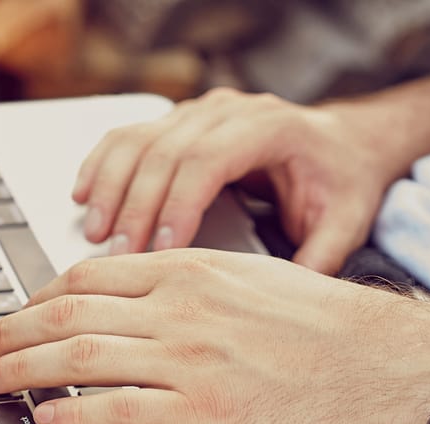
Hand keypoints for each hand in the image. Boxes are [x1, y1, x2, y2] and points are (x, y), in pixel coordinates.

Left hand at [0, 249, 429, 423]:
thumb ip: (187, 283)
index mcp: (189, 269)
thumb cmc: (322, 322)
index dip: (36, 297)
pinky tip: (47, 419)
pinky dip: (72, 415)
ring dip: (21, 371)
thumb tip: (136, 295)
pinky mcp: (204, 413)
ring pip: (77, 360)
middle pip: (66, 315)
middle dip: (8, 333)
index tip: (16, 314)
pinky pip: (116, 412)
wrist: (381, 363)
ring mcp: (188, 361)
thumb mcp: (249, 276)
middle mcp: (179, 309)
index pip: (87, 276)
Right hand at [71, 88, 397, 274]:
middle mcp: (230, 111)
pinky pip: (129, 136)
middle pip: (165, 149)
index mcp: (271, 127)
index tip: (159, 249)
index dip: (176, 203)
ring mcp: (201, 113)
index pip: (208, 159)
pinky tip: (84, 195)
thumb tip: (279, 304)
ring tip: (94, 232)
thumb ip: (318, 258)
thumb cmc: (343, 181)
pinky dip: (102, 165)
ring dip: (109, 186)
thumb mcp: (345, 222)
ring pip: (139, 140)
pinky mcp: (180, 122)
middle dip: (135, 205)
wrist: (346, 143)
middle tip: (116, 254)